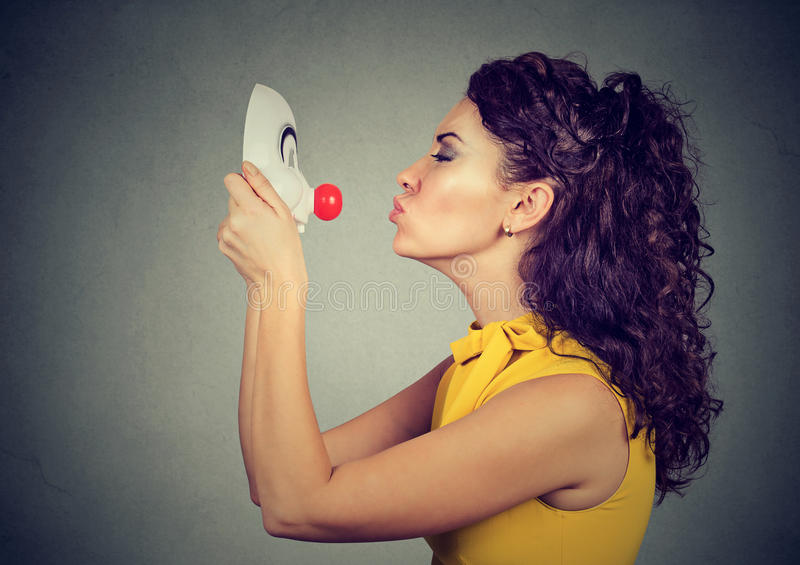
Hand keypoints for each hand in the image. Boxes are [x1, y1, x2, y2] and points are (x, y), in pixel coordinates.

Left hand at [217, 161, 307, 287]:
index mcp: (249, 210)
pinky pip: (229, 229)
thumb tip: (248, 168)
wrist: (277, 279)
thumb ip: (263, 186)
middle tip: (265, 217)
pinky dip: (239, 231)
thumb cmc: (285, 250)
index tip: (254, 190)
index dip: (244, 182)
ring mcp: (226, 234)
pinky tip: (253, 241)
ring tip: (261, 233)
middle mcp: (233, 221)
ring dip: (243, 218)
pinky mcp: (223, 244)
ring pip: (231, 214)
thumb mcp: (282, 212)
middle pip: (233, 197)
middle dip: (248, 202)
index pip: (232, 180)